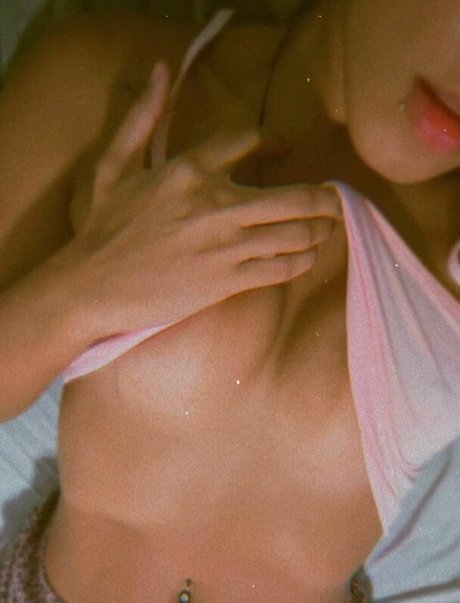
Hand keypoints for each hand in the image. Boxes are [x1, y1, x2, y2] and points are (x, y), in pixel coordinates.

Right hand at [73, 61, 341, 337]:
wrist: (93, 286)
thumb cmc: (103, 228)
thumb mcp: (115, 165)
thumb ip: (142, 118)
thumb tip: (160, 70)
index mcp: (190, 171)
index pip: (248, 141)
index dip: (273, 140)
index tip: (283, 146)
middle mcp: (216, 205)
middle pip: (295, 198)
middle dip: (324, 199)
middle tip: (334, 200)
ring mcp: (225, 246)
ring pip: (295, 234)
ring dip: (319, 231)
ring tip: (326, 228)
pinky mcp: (227, 282)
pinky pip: (281, 269)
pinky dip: (301, 261)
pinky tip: (305, 256)